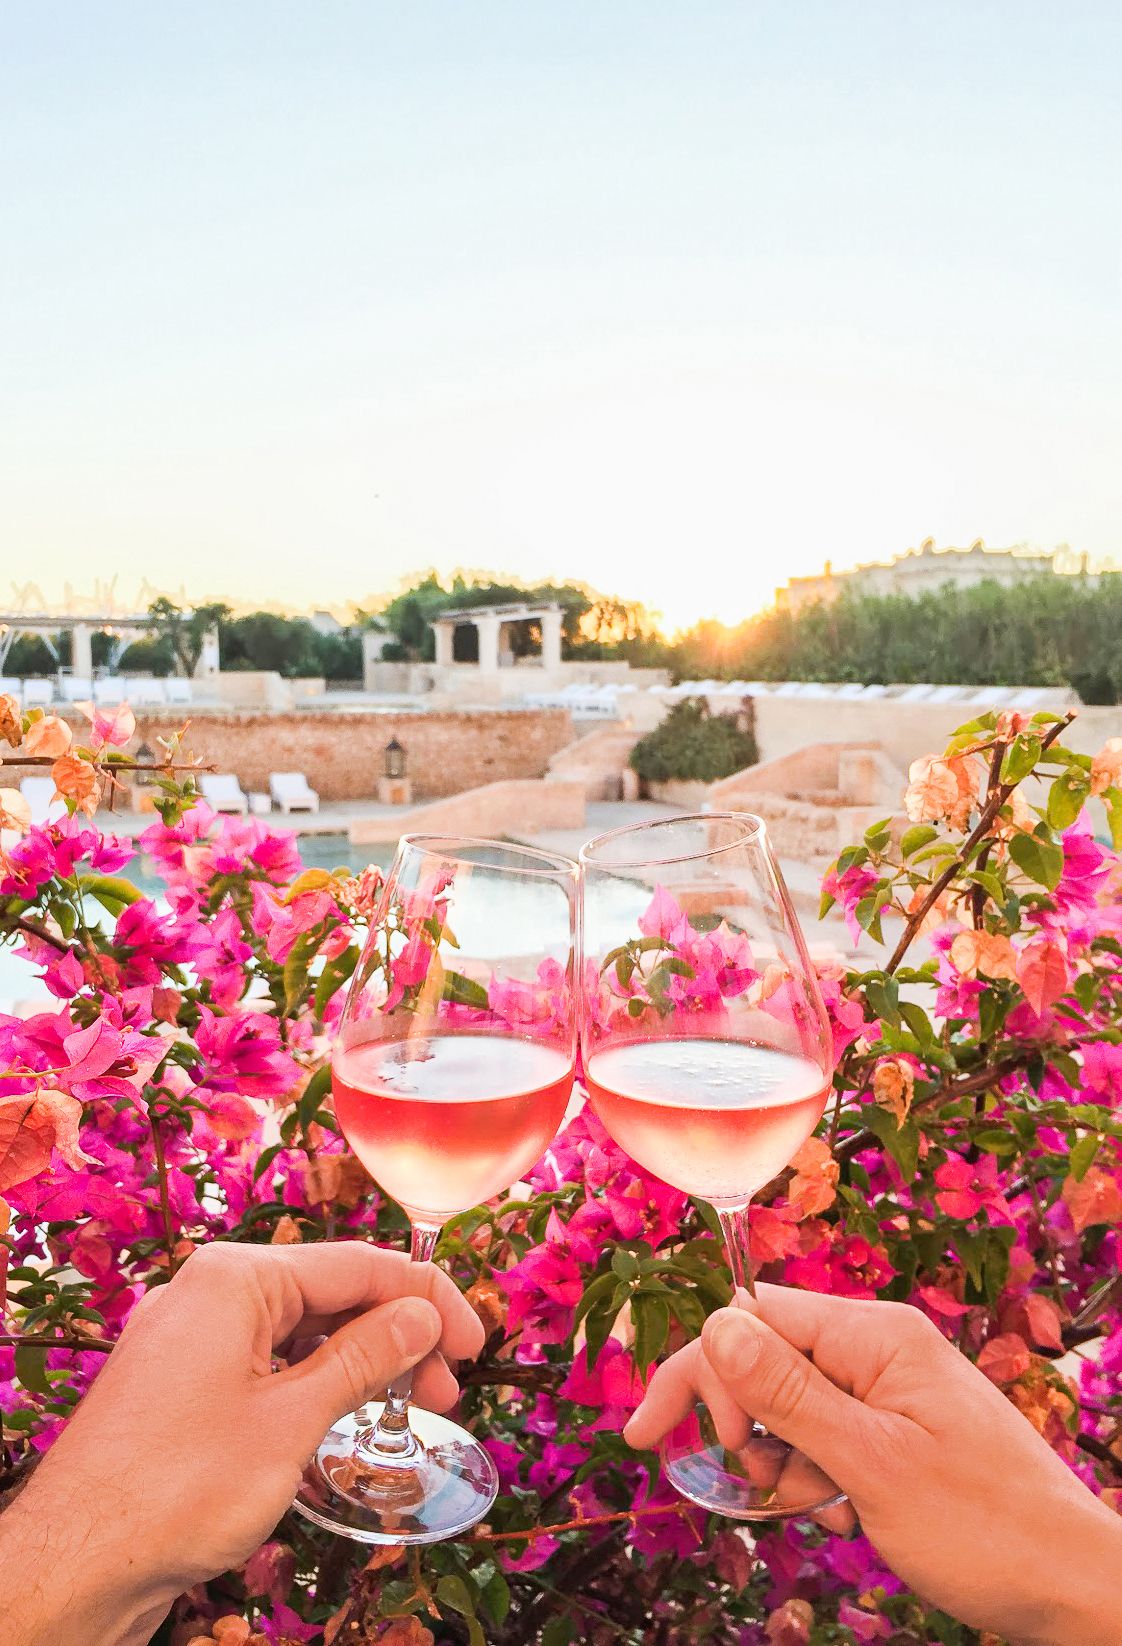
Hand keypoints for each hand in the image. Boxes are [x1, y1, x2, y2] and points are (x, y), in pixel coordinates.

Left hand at [0, 1240, 484, 1645]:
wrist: (74, 1564)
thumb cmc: (180, 1489)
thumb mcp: (293, 1421)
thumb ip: (365, 1359)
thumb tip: (422, 1318)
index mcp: (236, 1278)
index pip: (359, 1264)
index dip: (427, 1301)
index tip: (475, 1346)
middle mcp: (209, 1290)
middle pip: (329, 1292)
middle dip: (395, 1335)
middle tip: (445, 1392)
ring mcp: (188, 1336)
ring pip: (297, 1330)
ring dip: (357, 1362)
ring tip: (404, 1410)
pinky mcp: (177, 1382)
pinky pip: (263, 1361)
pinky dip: (312, 1382)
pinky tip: (342, 1417)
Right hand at [624, 1286, 1121, 1645]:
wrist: (1074, 1586)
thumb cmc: (983, 1527)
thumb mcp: (870, 1464)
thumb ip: (787, 1392)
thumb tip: (714, 1324)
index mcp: (874, 1334)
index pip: (752, 1318)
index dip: (703, 1375)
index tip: (659, 1440)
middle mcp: (880, 1345)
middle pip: (767, 1356)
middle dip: (740, 1420)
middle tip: (747, 1486)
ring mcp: (892, 1386)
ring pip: (792, 1403)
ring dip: (782, 1459)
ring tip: (821, 1510)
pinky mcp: (900, 1427)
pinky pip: (828, 1434)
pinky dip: (817, 1475)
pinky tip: (842, 1513)